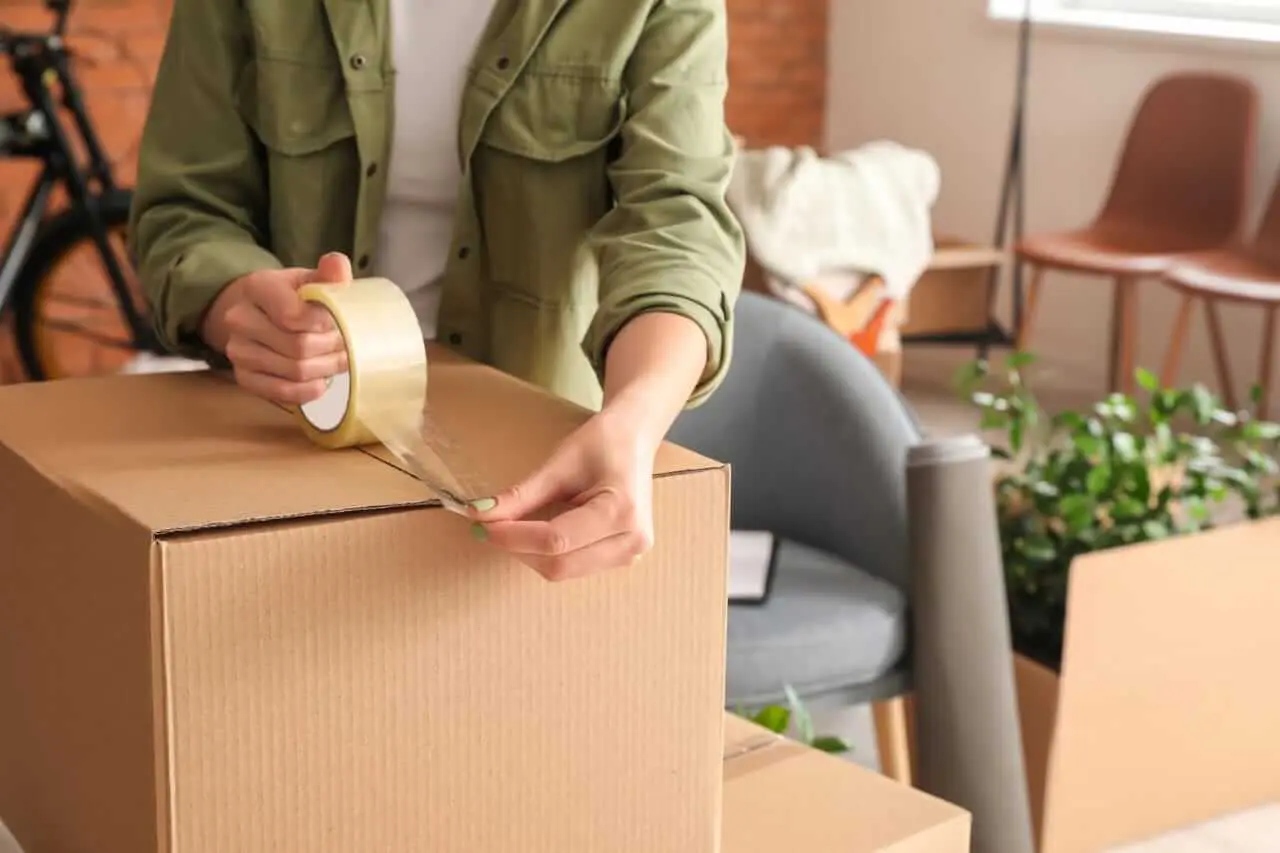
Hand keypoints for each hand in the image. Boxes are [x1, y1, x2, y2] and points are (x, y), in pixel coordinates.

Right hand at [202, 252, 352, 404]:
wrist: (260, 313)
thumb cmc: (292, 296)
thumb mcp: (310, 280)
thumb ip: (328, 275)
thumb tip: (338, 265)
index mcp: (258, 287)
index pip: (294, 316)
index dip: (325, 324)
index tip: (339, 322)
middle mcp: (240, 318)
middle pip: (299, 347)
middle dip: (331, 349)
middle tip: (347, 346)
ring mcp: (239, 350)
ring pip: (295, 371)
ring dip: (325, 369)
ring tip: (337, 360)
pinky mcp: (244, 377)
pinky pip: (282, 393)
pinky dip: (309, 390)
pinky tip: (321, 380)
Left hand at [469, 410, 657, 580]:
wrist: (635, 439)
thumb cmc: (604, 442)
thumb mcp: (559, 464)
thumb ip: (522, 495)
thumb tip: (479, 514)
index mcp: (621, 512)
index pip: (556, 540)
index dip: (513, 537)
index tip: (481, 525)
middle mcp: (632, 541)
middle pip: (560, 564)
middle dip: (519, 549)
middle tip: (489, 528)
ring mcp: (631, 554)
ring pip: (565, 571)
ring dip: (531, 555)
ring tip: (512, 528)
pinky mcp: (623, 558)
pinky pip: (575, 567)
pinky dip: (547, 554)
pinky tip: (536, 534)